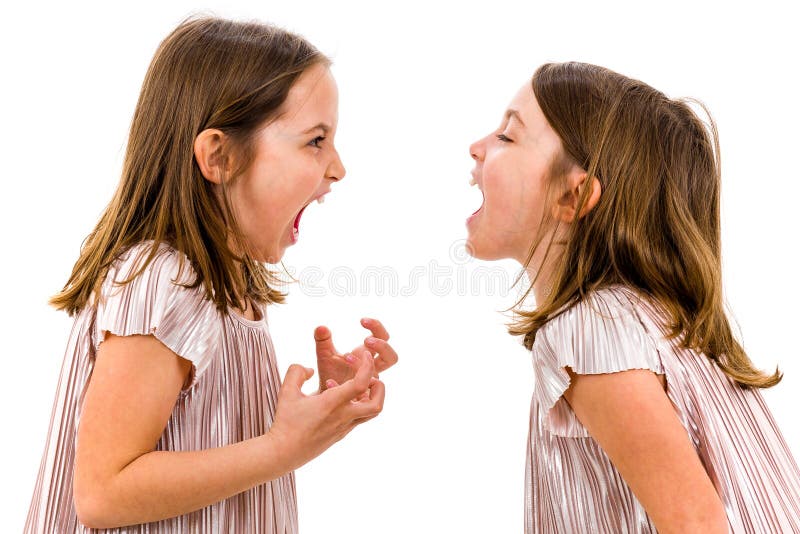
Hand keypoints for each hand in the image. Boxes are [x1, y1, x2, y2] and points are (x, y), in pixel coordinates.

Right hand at [268, 351, 384, 471]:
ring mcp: (344, 427)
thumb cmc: (285, 422)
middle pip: (377, 405)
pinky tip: (341, 397)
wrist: (283, 453)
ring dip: (373, 397)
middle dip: (380, 387)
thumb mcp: (286, 392)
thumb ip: (297, 372)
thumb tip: (310, 369)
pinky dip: (358, 405)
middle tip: (370, 376)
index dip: (367, 367)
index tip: (364, 355)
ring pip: (372, 413)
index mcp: (332, 404)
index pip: (361, 384)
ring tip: (359, 385)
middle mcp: (343, 417)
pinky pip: (359, 418)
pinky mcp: (341, 434)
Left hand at [315, 317, 398, 392]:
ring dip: (368, 367)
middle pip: (391, 357)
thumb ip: (322, 340)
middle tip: (366, 341)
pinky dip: (344, 386)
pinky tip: (329, 382)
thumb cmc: (329, 373)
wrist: (323, 397)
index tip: (361, 320)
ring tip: (347, 357)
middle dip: (382, 347)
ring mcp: (367, 386)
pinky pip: (360, 394)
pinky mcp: (360, 400)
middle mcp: (372, 370)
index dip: (377, 328)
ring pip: (381, 379)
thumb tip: (321, 327)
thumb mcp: (324, 354)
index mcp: (367, 355)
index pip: (383, 338)